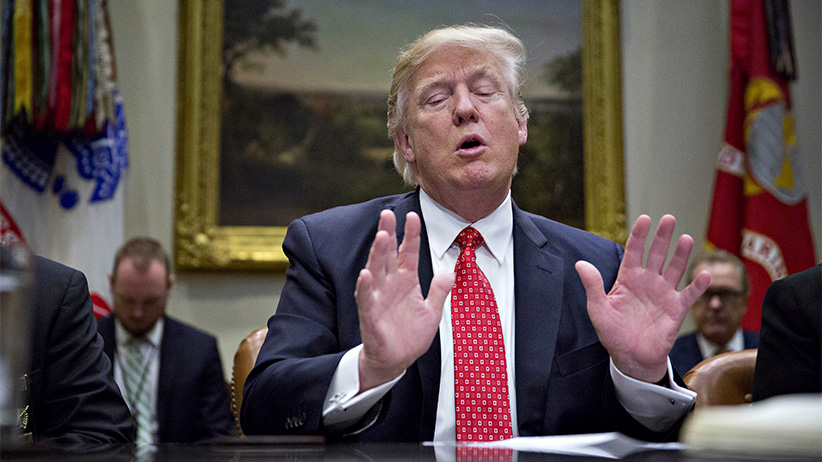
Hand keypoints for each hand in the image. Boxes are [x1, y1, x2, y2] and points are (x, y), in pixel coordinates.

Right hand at [355, 210, 454, 391]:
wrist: (396, 361)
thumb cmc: (410, 336)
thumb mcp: (432, 311)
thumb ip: (439, 291)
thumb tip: (450, 272)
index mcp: (406, 281)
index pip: (408, 252)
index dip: (411, 235)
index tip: (412, 215)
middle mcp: (390, 284)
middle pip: (388, 254)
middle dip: (388, 234)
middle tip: (387, 214)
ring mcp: (378, 298)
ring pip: (376, 270)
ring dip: (377, 254)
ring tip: (381, 236)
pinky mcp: (370, 315)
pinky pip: (366, 299)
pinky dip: (365, 287)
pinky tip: (366, 274)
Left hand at [575, 215, 709, 382]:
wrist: (631, 357)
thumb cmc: (613, 332)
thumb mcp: (598, 309)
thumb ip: (593, 285)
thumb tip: (580, 264)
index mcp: (628, 278)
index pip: (634, 251)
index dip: (639, 235)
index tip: (645, 219)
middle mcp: (648, 281)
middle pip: (657, 254)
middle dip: (662, 236)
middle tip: (669, 219)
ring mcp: (663, 293)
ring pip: (675, 269)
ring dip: (681, 255)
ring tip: (686, 239)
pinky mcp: (676, 309)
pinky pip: (689, 294)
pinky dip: (697, 285)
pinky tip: (703, 275)